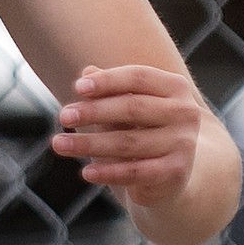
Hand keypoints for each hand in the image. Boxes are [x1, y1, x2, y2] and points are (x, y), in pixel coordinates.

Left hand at [50, 63, 201, 208]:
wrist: (172, 170)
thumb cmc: (140, 125)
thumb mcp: (125, 103)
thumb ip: (108, 88)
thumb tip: (87, 72)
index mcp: (175, 86)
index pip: (138, 77)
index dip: (107, 81)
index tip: (78, 88)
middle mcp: (185, 112)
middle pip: (132, 108)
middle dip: (94, 112)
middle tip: (63, 116)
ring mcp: (183, 143)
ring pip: (129, 142)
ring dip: (90, 143)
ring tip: (59, 144)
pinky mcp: (176, 172)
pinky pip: (137, 171)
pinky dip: (109, 172)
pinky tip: (86, 172)